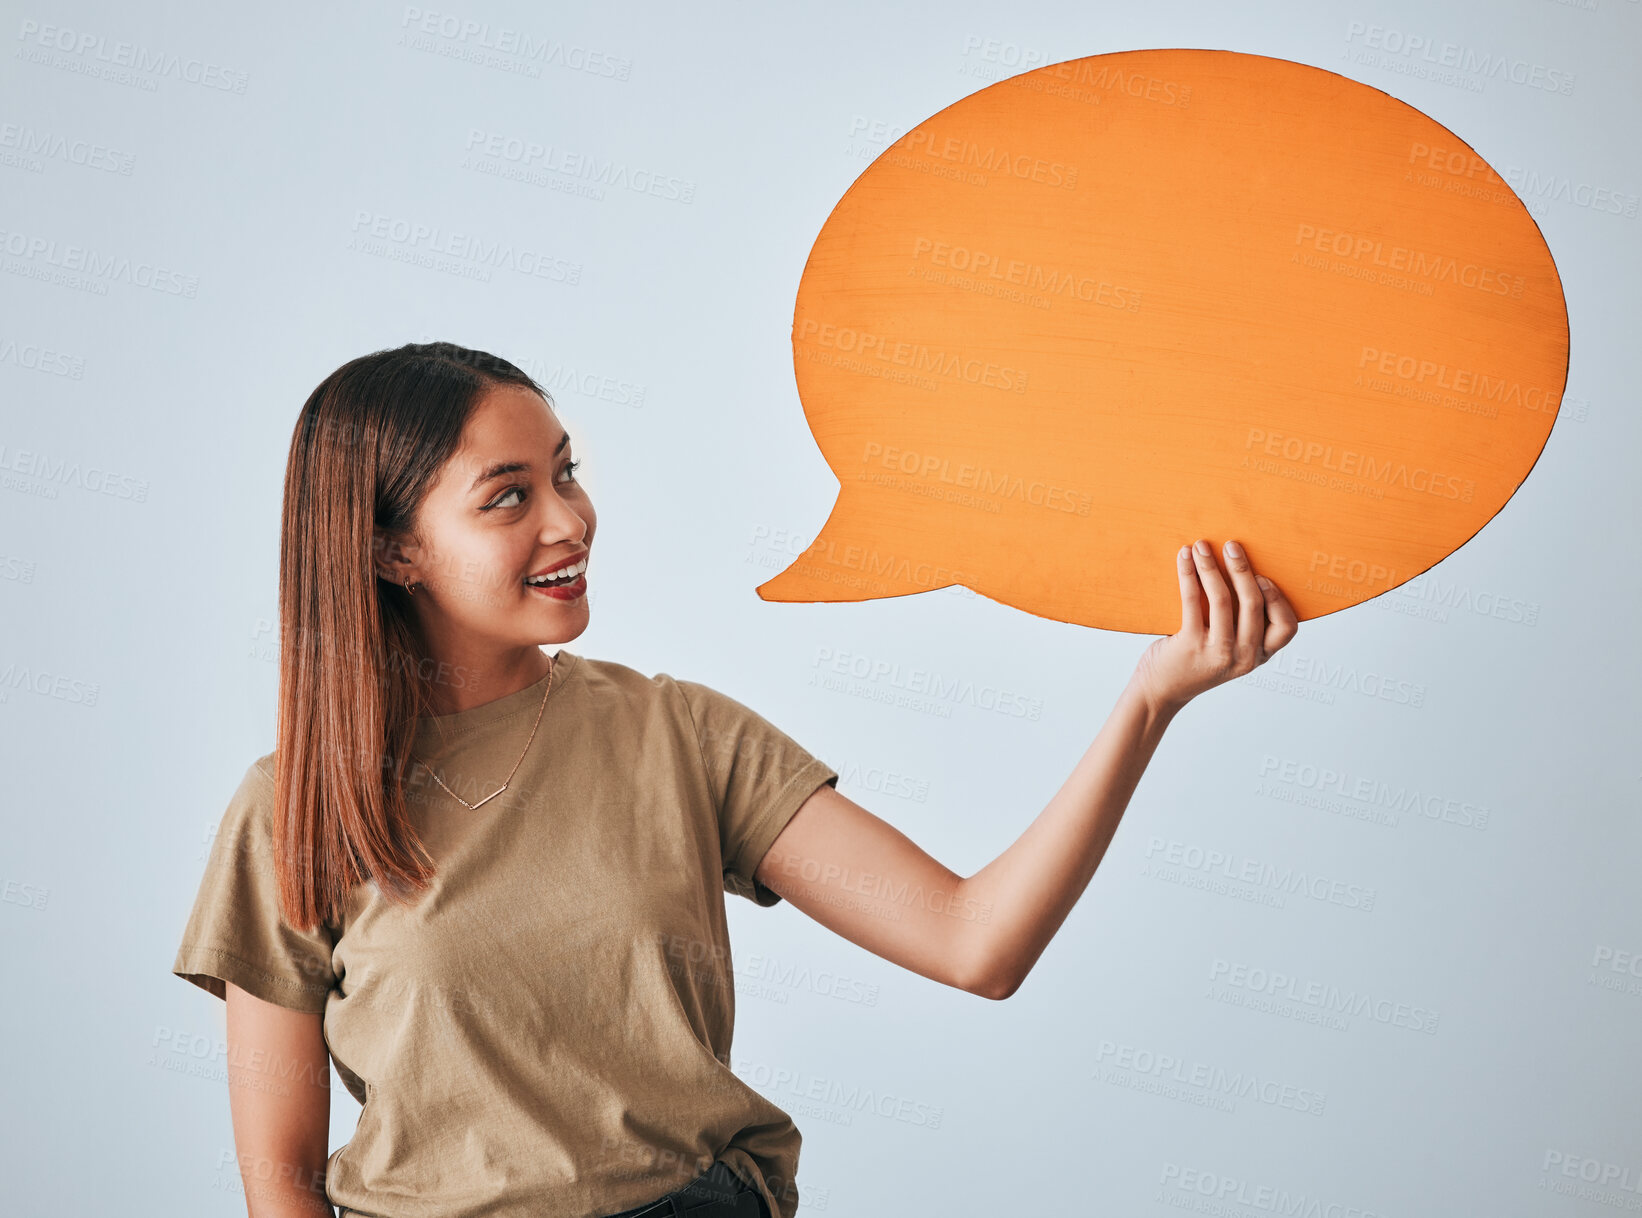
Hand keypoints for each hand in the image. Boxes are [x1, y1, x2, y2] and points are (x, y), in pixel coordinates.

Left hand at [1129, 538, 1298, 717]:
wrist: (1161, 690)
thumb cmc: (1196, 661)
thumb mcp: (1230, 650)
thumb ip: (1243, 625)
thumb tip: (1244, 570)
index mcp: (1259, 656)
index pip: (1287, 627)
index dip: (1278, 598)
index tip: (1262, 576)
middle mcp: (1244, 657)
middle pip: (1253, 604)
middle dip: (1242, 569)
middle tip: (1232, 546)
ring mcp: (1218, 652)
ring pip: (1222, 599)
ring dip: (1211, 567)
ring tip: (1201, 546)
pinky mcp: (1190, 645)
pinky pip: (1192, 600)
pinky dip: (1189, 574)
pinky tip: (1184, 558)